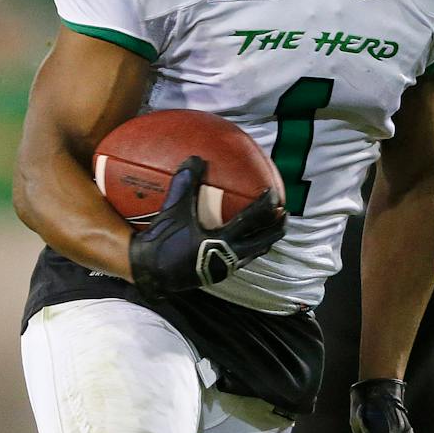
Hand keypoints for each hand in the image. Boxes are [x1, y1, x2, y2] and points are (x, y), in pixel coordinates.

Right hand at [127, 155, 285, 295]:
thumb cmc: (161, 241)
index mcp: (222, 242)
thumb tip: (195, 159)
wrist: (150, 272)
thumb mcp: (173, 211)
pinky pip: (239, 258)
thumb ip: (185, 184)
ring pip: (253, 254)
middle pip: (263, 242)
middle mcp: (228, 258)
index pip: (252, 220)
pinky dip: (247, 246)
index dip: (266, 205)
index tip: (274, 193)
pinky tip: (241, 239)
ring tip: (269, 227)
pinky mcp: (217, 273)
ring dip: (263, 239)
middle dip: (277, 228)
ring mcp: (224, 268)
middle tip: (284, 214)